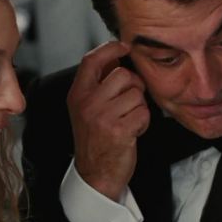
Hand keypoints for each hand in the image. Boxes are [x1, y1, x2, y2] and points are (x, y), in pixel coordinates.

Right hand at [67, 41, 149, 200]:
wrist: (95, 174)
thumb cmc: (95, 140)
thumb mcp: (87, 109)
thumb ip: (98, 84)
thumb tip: (113, 59)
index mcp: (78, 95)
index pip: (92, 60)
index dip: (110, 48)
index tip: (124, 46)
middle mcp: (87, 103)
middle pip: (123, 74)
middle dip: (134, 86)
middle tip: (129, 101)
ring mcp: (102, 116)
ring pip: (136, 94)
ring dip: (139, 107)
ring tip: (128, 119)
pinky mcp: (119, 130)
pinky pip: (143, 112)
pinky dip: (143, 122)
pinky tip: (132, 131)